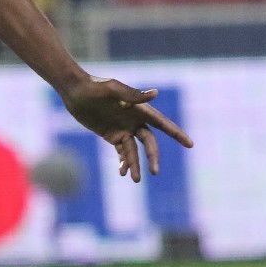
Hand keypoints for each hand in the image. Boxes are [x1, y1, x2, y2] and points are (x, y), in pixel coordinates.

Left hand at [57, 76, 193, 182]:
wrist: (75, 91)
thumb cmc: (94, 86)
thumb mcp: (112, 89)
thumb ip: (132, 95)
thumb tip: (156, 93)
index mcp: (139, 109)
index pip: (162, 123)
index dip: (176, 133)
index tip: (190, 144)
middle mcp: (134, 120)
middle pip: (149, 142)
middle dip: (153, 157)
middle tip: (154, 171)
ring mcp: (123, 128)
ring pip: (134, 151)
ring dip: (135, 164)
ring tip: (135, 179)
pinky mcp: (112, 135)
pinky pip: (122, 152)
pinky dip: (124, 162)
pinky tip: (123, 172)